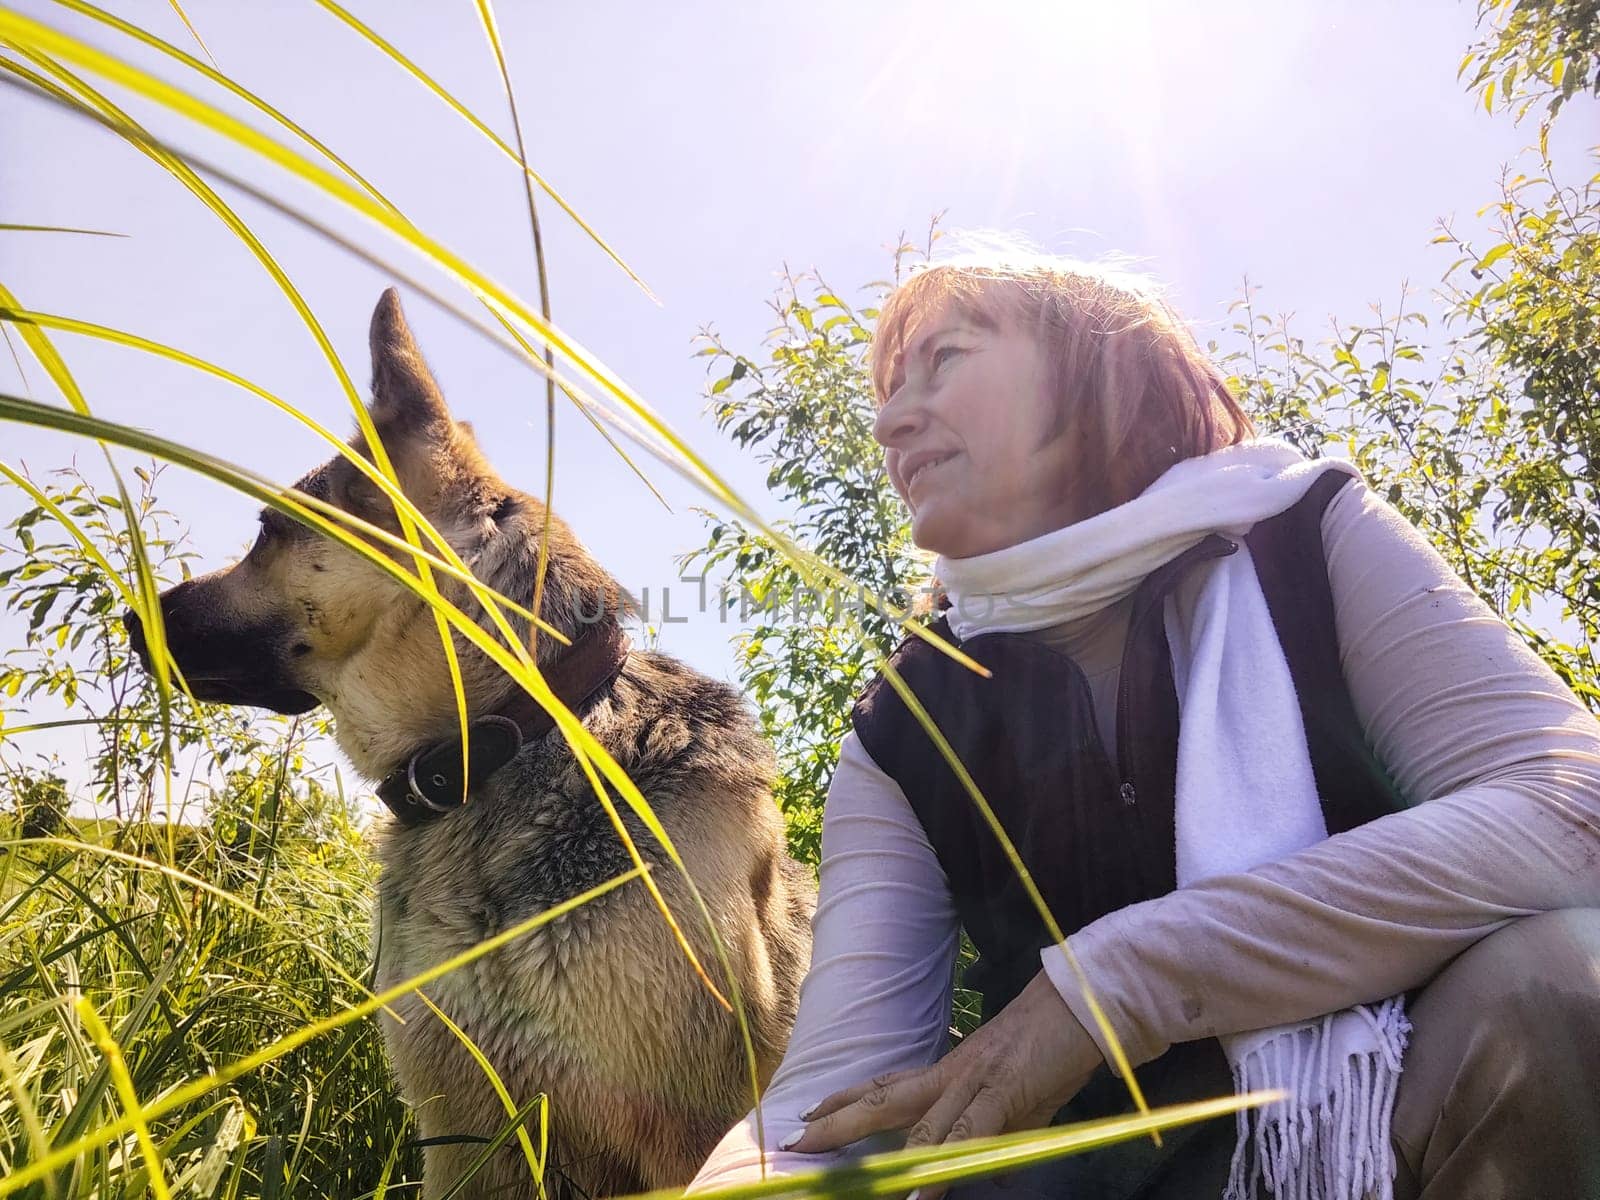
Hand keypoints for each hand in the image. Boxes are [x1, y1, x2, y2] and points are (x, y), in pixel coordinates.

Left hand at [780, 969, 1102, 1199]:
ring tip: (844, 1176)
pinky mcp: (1001, 1092)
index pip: (887, 1086)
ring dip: (878, 1153)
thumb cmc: (1048, 1050)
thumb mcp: (1017, 1099)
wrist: (1079, 1006)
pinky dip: (942, 1166)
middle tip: (797, 1141)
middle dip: (838, 1123)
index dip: (848, 1100)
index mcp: (949, 1072)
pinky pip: (966, 1134)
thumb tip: (991, 1163)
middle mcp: (950, 1075)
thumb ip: (998, 1129)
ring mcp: (972, 1082)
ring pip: (916, 1121)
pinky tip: (922, 1193)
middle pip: (883, 1101)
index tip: (811, 1112)